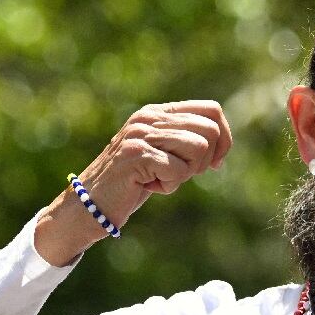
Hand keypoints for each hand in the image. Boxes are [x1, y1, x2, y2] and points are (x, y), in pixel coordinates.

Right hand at [78, 99, 231, 219]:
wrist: (91, 204)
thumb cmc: (132, 184)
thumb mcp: (163, 156)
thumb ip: (186, 144)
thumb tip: (223, 144)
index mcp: (159, 112)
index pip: (212, 110)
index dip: (223, 140)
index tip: (213, 165)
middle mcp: (150, 117)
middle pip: (210, 130)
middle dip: (204, 161)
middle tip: (179, 174)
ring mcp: (141, 134)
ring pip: (198, 147)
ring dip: (184, 174)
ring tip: (160, 179)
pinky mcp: (136, 154)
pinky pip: (178, 170)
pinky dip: (169, 186)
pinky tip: (148, 186)